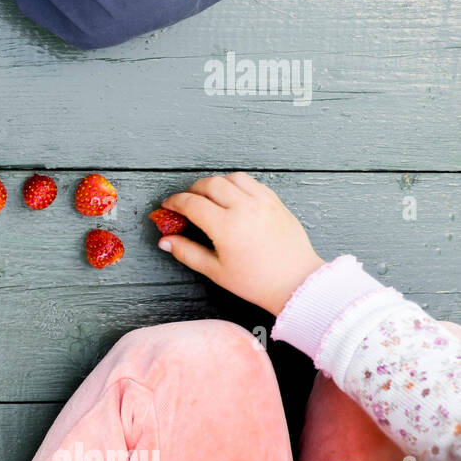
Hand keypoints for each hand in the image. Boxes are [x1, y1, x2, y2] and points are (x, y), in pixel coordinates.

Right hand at [158, 173, 324, 315]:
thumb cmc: (256, 281)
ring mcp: (263, 202)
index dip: (175, 202)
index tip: (168, 206)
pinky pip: (252, 183)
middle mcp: (244, 208)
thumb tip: (165, 241)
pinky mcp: (276, 202)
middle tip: (186, 201)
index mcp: (226, 226)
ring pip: (232, 178)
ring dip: (216, 183)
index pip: (192, 203)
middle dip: (192, 189)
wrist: (296, 283)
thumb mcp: (215, 271)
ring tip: (209, 197)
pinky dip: (237, 185)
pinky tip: (232, 198)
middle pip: (210, 184)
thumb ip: (187, 252)